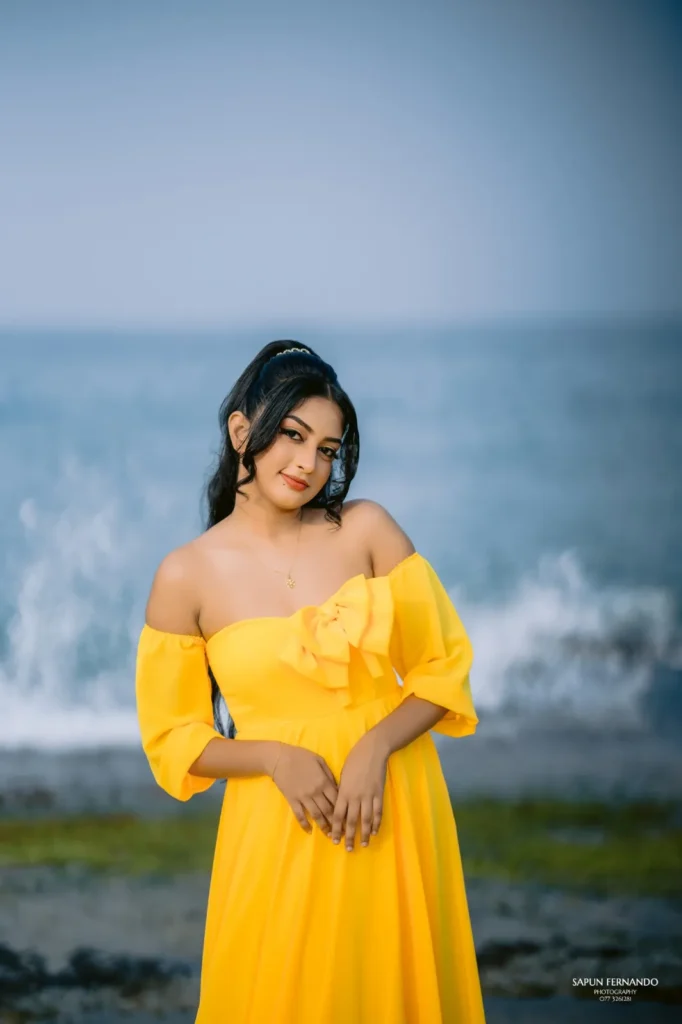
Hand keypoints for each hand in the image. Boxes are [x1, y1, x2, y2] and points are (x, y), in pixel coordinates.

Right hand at [269, 742, 338, 835]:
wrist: (280, 758)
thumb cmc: (301, 756)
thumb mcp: (319, 761)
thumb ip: (329, 775)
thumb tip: (337, 787)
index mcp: (324, 782)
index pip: (337, 800)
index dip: (343, 810)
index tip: (348, 819)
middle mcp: (316, 792)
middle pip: (328, 810)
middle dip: (336, 823)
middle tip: (342, 833)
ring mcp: (303, 797)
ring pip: (316, 815)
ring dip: (323, 826)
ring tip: (329, 835)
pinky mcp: (292, 800)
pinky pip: (299, 815)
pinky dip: (304, 824)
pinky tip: (309, 831)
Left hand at [331, 733, 387, 850]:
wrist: (372, 751)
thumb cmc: (354, 760)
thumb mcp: (342, 775)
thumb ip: (341, 791)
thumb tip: (339, 805)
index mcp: (343, 792)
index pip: (338, 815)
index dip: (336, 829)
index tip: (334, 839)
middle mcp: (355, 796)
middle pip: (351, 820)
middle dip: (349, 836)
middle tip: (348, 849)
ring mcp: (368, 796)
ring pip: (366, 819)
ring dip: (364, 833)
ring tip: (364, 844)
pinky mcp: (379, 793)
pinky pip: (378, 811)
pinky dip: (377, 823)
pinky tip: (375, 831)